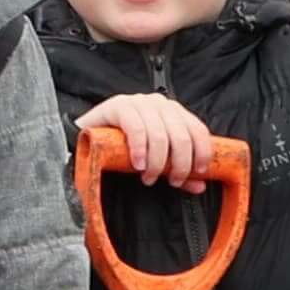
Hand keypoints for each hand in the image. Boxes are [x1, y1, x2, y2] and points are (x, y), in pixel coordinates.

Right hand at [74, 91, 218, 186]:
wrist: (87, 136)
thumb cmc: (124, 146)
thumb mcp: (155, 159)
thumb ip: (176, 170)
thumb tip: (200, 186)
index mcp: (173, 112)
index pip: (198, 129)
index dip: (202, 153)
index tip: (198, 173)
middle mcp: (159, 103)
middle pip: (181, 136)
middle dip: (179, 164)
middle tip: (172, 182)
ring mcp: (139, 102)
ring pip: (160, 136)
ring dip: (157, 163)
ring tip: (149, 178)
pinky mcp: (119, 106)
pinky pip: (137, 129)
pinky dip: (140, 150)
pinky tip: (138, 165)